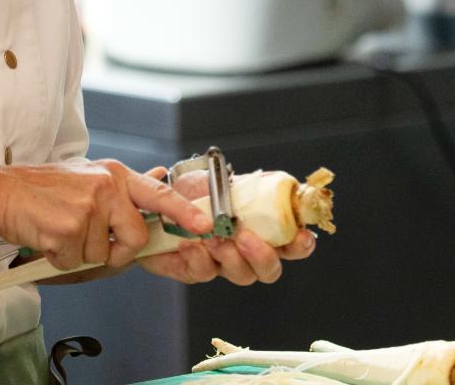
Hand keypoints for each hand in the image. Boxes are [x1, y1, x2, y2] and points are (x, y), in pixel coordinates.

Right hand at [0, 160, 212, 271]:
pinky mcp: (68, 228)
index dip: (183, 211)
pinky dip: (61, 259)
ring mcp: (87, 207)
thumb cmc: (43, 189)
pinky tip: (49, 238)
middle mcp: (106, 187)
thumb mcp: (88, 176)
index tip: (203, 225)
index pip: (158, 193)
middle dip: (115, 251)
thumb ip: (122, 187)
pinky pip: (76, 261)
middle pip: (133, 238)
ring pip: (101, 255)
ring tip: (60, 230)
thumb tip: (159, 177)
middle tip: (89, 241)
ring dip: (80, 254)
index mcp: (114, 174)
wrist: (0, 192)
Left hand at [135, 168, 316, 286]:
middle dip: (261, 256)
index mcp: (261, 231)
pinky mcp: (194, 270)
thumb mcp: (220, 179)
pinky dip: (197, 258)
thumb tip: (271, 180)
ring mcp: (222, 264)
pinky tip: (188, 243)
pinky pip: (201, 273)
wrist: (153, 202)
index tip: (300, 236)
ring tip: (212, 237)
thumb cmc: (192, 191)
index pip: (292, 246)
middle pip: (269, 270)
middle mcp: (246, 253)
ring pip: (239, 275)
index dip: (301, 244)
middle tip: (244, 237)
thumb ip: (244, 181)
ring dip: (228, 256)